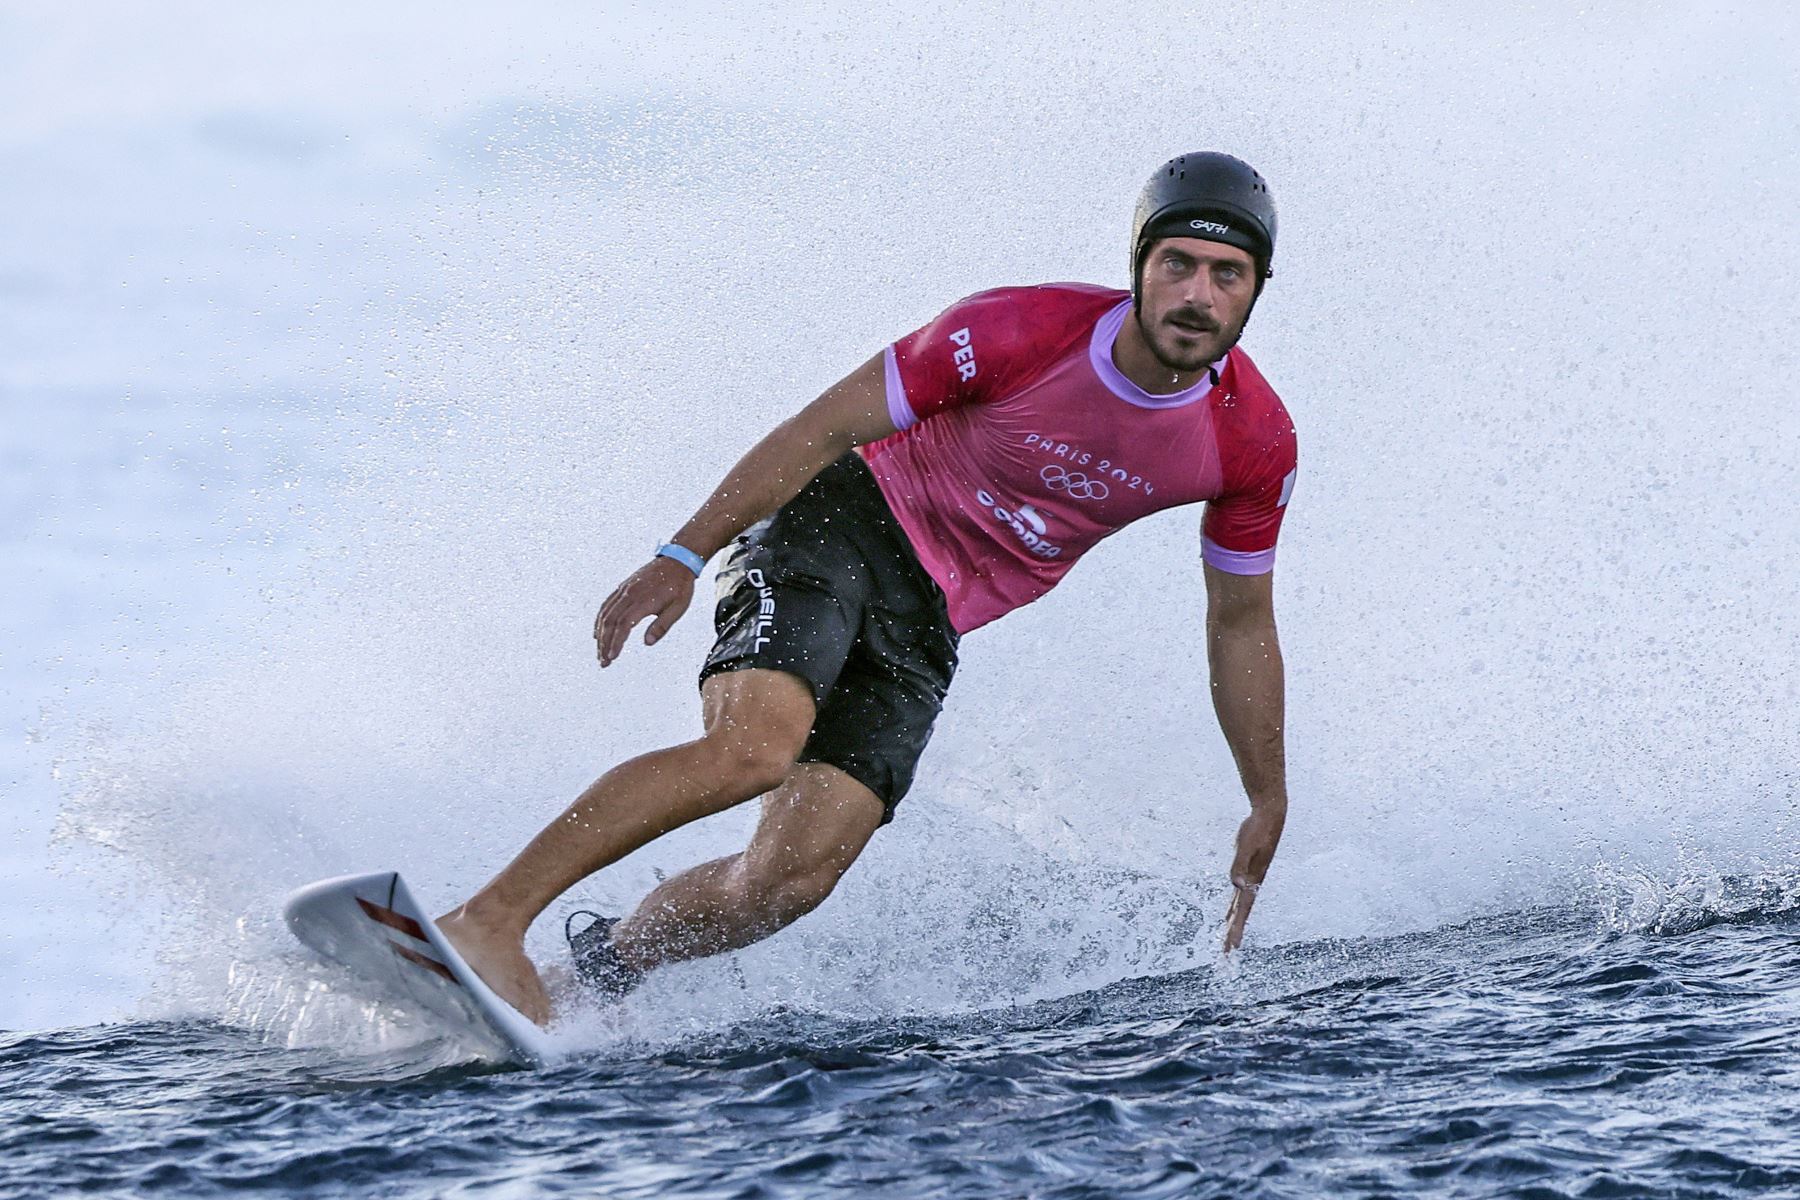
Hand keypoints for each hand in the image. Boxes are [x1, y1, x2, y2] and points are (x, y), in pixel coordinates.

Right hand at [594, 558, 695, 666]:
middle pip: (610, 621)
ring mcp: (624, 590)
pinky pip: (606, 605)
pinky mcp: (623, 587)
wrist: (677, 561)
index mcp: (643, 600)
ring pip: (605, 614)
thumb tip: (648, 642)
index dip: (616, 641)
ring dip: (600, 634)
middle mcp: (629, 594)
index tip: (612, 656)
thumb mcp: (677, 608)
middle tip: (603, 661)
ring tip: (600, 651)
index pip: (624, 624)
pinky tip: (598, 632)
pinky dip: (600, 620)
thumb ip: (661, 626)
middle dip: (604, 643)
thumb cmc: (679, 585)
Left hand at [1221, 799, 1284, 952]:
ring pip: (1239, 905)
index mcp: (1253, 880)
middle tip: (1226, 952)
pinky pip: (1238, 894)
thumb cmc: (1257, 830)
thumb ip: (1239, 865)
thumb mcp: (1245, 845)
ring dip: (1233, 922)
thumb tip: (1236, 885)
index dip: (1237, 928)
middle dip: (1233, 932)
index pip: (1243, 909)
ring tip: (1227, 938)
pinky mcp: (1246, 870)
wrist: (1269, 815)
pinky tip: (1229, 911)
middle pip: (1241, 913)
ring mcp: (1250, 877)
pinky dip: (1232, 906)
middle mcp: (1253, 882)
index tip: (1233, 946)